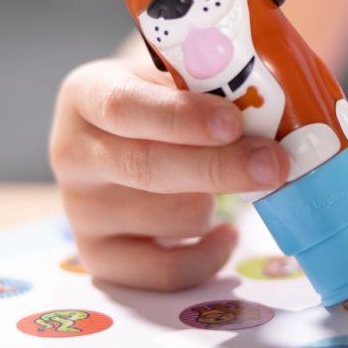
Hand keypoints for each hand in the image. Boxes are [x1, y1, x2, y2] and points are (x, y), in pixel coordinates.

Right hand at [49, 56, 288, 290]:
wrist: (129, 137)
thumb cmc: (166, 99)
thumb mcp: (177, 75)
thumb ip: (212, 86)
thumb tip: (271, 110)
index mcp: (87, 93)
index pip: (124, 107)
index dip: (182, 117)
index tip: (234, 123)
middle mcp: (73, 152)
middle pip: (145, 168)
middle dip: (218, 168)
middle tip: (273, 164)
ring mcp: (80, 210)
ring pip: (167, 219)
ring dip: (213, 203)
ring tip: (227, 183)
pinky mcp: (98, 255)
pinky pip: (163, 271)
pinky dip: (206, 257)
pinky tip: (226, 233)